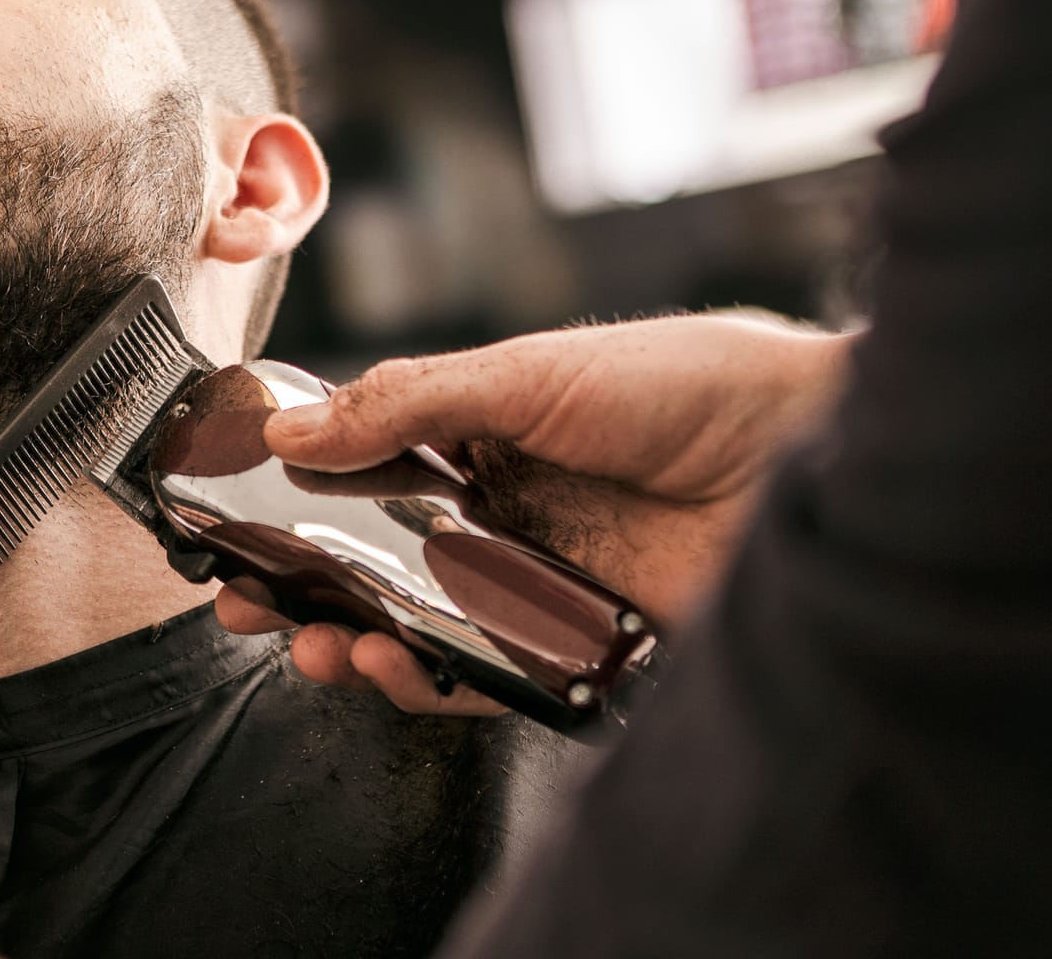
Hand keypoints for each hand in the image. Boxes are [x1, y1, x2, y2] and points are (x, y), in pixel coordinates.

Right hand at [218, 314, 851, 709]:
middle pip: (378, 562)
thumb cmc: (690, 383)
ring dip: (353, 641)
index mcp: (485, 435)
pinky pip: (488, 674)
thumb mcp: (531, 371)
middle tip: (247, 605)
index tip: (234, 524)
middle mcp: (504, 512)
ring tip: (311, 645)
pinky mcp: (581, 643)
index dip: (295, 502)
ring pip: (420, 626)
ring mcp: (538, 581)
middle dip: (305, 588)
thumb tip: (291, 426)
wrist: (817, 451)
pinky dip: (430, 680)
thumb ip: (409, 400)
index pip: (364, 473)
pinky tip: (388, 665)